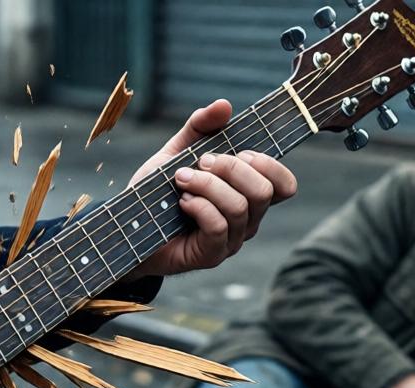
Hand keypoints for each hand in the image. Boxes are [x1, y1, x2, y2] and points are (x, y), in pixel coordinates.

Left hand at [124, 99, 296, 278]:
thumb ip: (200, 127)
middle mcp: (247, 220)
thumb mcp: (178, 152)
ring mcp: (231, 241)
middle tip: (201, 161)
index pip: (285, 185)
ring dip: (208, 185)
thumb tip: (224, 105)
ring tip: (181, 179)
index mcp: (247, 195)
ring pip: (239, 207)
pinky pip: (218, 227)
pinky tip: (182, 201)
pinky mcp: (211, 255)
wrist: (129, 227)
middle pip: (263, 192)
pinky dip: (200, 207)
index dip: (270, 165)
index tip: (240, 152)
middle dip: (231, 168)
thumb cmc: (158, 192)